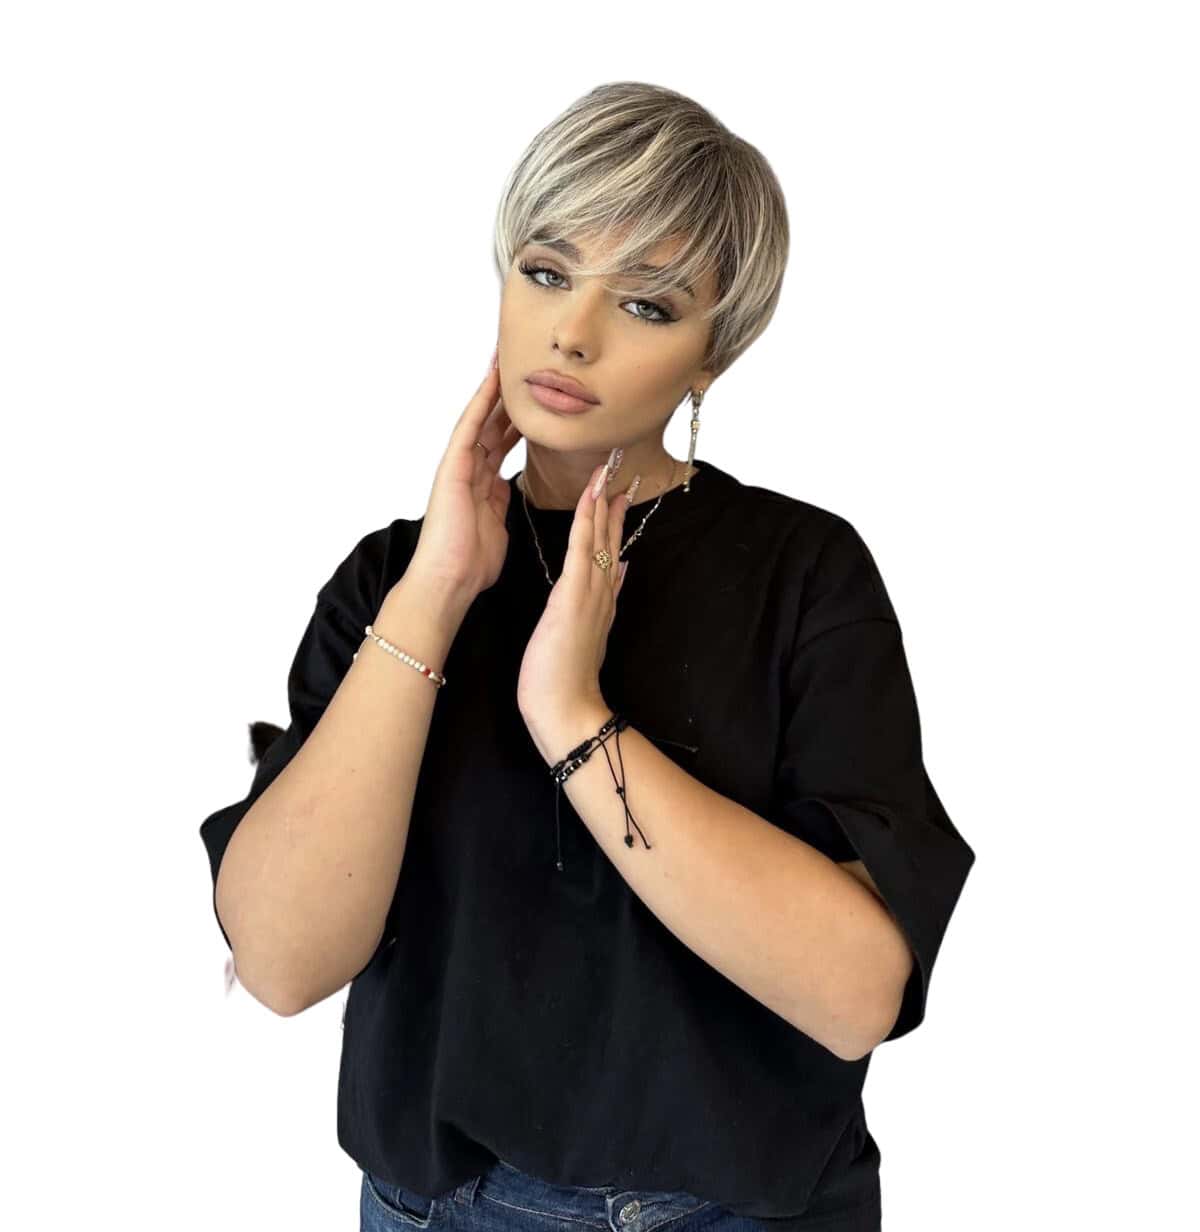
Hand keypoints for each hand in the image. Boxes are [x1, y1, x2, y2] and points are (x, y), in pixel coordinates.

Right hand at [405, 348, 523, 600]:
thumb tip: (508, 488)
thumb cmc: (471, 563)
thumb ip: (501, 502)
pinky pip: (469, 427)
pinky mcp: (452, 467)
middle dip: (509, 396)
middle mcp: (470, 469)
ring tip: (508, 357)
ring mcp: (459, 466)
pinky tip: (493, 378)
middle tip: (525, 365)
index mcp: (482, 484)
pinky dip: (481, 402)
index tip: (537, 398)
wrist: (449, 581)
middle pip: (494, 423)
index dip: (519, 419)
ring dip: (494, 387)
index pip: (503, 442)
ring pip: (481, 418)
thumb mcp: (496, 525)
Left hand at [517, 459, 632, 745]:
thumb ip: (602, 604)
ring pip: (600, 536)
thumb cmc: (563, 681)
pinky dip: (588, 520)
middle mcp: (602, 593)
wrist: (566, 710)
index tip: (615, 493)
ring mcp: (592, 593)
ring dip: (604, 500)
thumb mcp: (585, 634)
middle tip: (620, 466)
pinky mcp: (576, 596)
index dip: (612, 521)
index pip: (609, 552)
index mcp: (600, 601)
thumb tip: (618, 572)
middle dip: (613, 501)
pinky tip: (591, 496)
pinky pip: (583, 549)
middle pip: (610, 538)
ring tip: (609, 467)